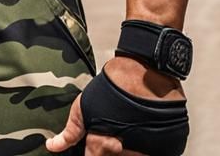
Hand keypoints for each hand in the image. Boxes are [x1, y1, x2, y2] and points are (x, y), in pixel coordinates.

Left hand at [46, 56, 186, 155]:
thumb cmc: (112, 87)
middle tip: (111, 131)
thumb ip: (70, 132)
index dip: (92, 155)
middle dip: (110, 150)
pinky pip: (154, 153)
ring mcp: (148, 152)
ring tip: (126, 128)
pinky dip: (147, 146)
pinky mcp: (167, 148)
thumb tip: (53, 147)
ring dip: (129, 148)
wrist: (145, 71)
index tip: (92, 148)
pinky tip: (141, 130)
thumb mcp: (83, 105)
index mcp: (102, 145)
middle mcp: (125, 153)